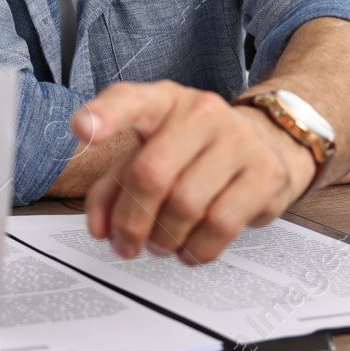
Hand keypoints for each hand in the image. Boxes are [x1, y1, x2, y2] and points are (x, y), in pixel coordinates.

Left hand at [71, 81, 316, 264]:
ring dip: (164, 239)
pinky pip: (221, 224)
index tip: (81, 129)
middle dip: (132, 221)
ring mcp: (237, 139)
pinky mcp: (265, 173)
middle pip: (151, 173)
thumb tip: (99, 228)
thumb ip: (114, 186)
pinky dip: (196, 249)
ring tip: (159, 245)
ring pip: (186, 205)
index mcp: (163, 101)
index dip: (103, 115)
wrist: (269, 143)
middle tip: (127, 244)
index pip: (129, 100)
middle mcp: (201, 112)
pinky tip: (189, 250)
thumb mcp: (149, 154)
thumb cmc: (195, 151)